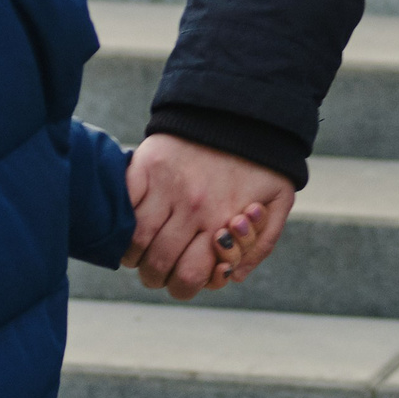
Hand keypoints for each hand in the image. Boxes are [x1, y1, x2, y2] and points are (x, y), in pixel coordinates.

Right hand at [122, 134, 294, 301]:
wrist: (239, 111)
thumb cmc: (260, 162)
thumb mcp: (278, 203)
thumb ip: (260, 246)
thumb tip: (231, 276)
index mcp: (222, 221)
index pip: (188, 277)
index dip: (181, 286)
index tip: (179, 277)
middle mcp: (192, 208)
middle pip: (156, 264)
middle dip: (154, 275)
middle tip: (155, 268)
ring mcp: (166, 186)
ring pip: (135, 239)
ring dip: (133, 253)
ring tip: (139, 250)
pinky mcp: (145, 166)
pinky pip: (123, 204)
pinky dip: (120, 220)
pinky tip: (128, 223)